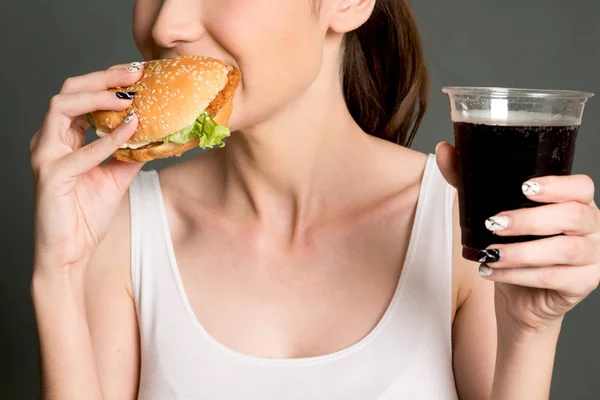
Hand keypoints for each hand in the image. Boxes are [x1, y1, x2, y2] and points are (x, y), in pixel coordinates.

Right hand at [31, 63, 143, 273]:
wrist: (71, 252)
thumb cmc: (86, 215)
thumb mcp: (118, 176)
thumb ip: (132, 153)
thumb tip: (159, 134)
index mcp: (64, 137)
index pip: (81, 95)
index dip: (108, 81)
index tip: (139, 73)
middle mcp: (50, 140)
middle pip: (68, 91)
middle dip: (102, 78)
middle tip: (136, 73)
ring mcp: (46, 155)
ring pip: (61, 107)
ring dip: (98, 97)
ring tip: (129, 96)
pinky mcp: (51, 176)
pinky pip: (80, 152)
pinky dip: (107, 139)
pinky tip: (131, 130)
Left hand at [436, 142, 599, 332]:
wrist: (521, 296)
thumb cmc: (512, 245)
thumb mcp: (490, 210)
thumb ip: (468, 180)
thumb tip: (443, 150)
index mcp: (575, 201)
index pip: (581, 186)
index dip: (557, 185)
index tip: (524, 188)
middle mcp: (592, 226)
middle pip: (573, 216)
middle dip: (529, 220)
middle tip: (494, 224)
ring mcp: (593, 256)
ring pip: (565, 250)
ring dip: (521, 252)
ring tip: (490, 253)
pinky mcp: (583, 283)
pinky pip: (555, 277)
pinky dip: (518, 275)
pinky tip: (492, 271)